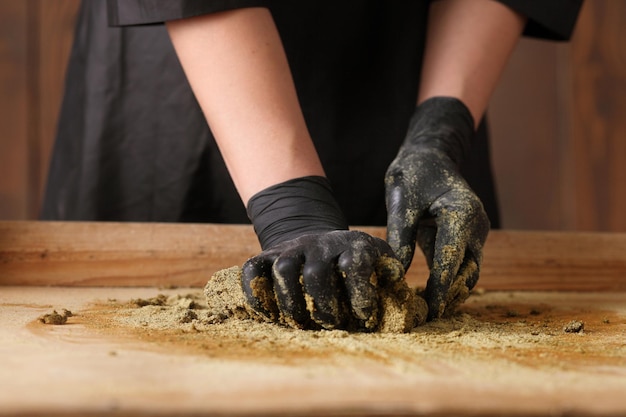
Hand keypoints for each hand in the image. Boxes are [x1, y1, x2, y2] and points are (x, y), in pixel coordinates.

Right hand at [241, 230, 406, 330]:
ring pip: (284, 269)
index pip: (354, 264)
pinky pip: (253, 270)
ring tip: (301, 323)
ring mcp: (291, 248)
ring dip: (292, 303)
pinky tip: (270, 315)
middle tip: (332, 324)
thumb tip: (398, 288)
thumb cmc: (352, 262)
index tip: (363, 317)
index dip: (359, 294)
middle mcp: (320, 244)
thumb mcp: (377, 260)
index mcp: (352, 246)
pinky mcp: (267, 255)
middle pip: (316, 272)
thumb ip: (390, 273)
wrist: (316, 239)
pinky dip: (257, 294)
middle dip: (324, 306)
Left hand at [385, 97, 489, 319]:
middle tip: (424, 317)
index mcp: (462, 213)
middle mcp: (476, 226)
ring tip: (426, 311)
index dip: (441, 288)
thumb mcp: (401, 200)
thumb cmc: (414, 172)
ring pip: (467, 271)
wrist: (430, 154)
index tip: (429, 310)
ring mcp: (475, 232)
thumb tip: (396, 273)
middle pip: (467, 271)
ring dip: (450, 291)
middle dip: (449, 296)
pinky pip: (460, 264)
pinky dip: (448, 280)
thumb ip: (400, 236)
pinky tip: (429, 295)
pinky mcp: (466, 237)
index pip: (453, 258)